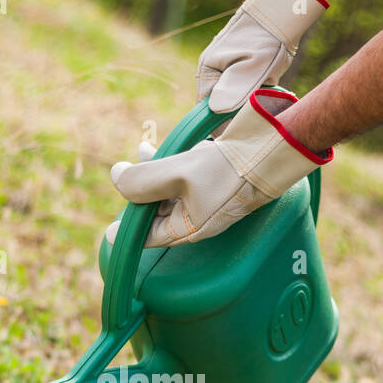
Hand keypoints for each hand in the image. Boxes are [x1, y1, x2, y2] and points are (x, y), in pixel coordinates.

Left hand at [106, 89, 331, 247]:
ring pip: (169, 189)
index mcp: (189, 229)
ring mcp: (206, 198)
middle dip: (139, 192)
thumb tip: (116, 176)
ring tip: (141, 150)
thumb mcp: (177, 173)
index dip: (128, 229)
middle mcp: (197, 218)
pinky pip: (185, 175)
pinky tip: (165, 146)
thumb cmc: (228, 169)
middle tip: (124, 174)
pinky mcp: (215, 177)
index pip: (149, 236)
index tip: (111, 232)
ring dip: (153, 171)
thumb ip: (141, 179)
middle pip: (157, 210)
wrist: (271, 149)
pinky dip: (171, 162)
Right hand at [197, 0, 328, 112]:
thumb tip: (215, 111)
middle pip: (221, 110)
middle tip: (261, 112)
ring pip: (235, 104)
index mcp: (207, 71)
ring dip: (251, 106)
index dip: (222, 125)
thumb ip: (234, 90)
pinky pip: (245, 96)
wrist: (280, 16)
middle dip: (240, 115)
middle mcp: (213, 74)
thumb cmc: (266, 39)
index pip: (207, 111)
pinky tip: (272, 90)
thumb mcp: (252, 67)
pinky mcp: (241, 74)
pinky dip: (258, 97)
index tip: (242, 132)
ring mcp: (227, 74)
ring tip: (270, 98)